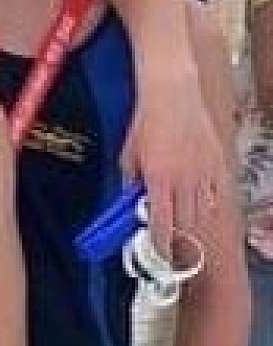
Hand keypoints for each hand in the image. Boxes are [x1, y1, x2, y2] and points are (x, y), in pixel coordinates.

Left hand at [122, 64, 225, 255]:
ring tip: (182, 216)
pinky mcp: (217, 162)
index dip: (161, 245)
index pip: (162, 225)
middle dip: (177, 234)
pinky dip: (208, 201)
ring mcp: (202, 171)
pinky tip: (200, 200)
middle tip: (170, 235)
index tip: (160, 252)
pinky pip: (216, 192)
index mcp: (158, 180)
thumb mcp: (128, 156)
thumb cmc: (147, 122)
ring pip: (202, 211)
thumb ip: (130, 182)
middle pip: (185, 223)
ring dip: (191, 219)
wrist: (172, 94)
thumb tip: (130, 200)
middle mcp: (183, 180)